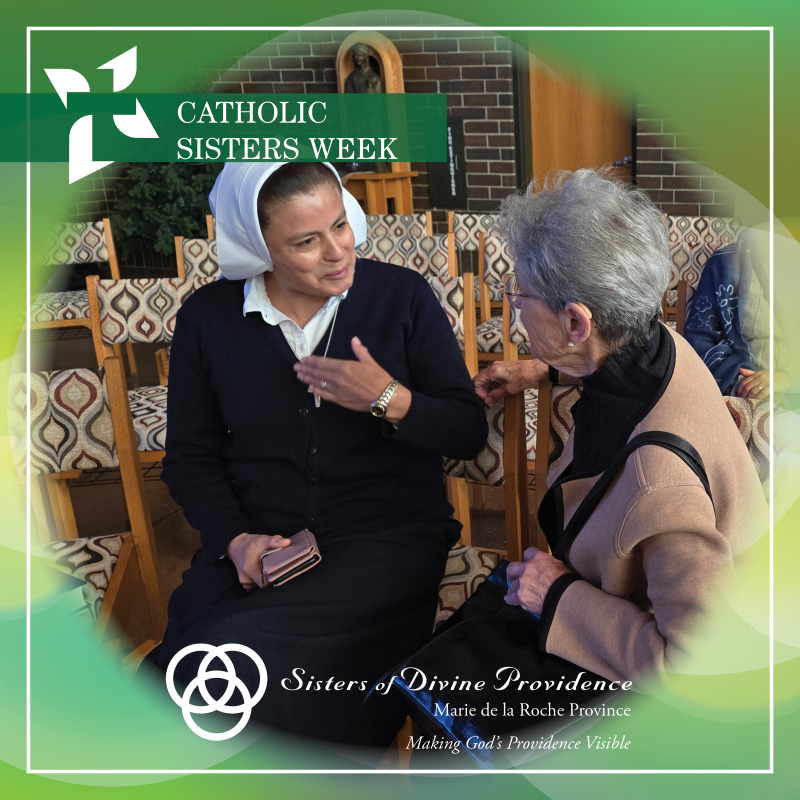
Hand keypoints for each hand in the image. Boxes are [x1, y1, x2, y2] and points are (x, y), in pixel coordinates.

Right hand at [227, 533, 290, 590]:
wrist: (236, 547)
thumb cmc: (251, 543)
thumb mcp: (262, 539)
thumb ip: (274, 541)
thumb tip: (287, 542)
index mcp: (250, 568)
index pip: (267, 582)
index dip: (277, 578)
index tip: (283, 572)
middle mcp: (246, 578)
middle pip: (265, 586)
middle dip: (273, 579)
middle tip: (279, 570)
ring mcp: (244, 582)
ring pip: (260, 587)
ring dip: (267, 581)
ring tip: (272, 571)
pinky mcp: (245, 584)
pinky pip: (256, 587)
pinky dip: (262, 582)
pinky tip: (265, 575)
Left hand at [293, 336, 411, 422]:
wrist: (384, 397)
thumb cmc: (378, 378)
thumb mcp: (369, 361)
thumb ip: (359, 351)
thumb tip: (354, 340)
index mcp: (344, 366)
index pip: (323, 363)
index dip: (312, 361)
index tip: (304, 359)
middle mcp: (338, 378)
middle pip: (317, 373)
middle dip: (306, 369)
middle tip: (296, 367)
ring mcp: (337, 390)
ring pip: (318, 383)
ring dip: (307, 379)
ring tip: (299, 375)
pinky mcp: (340, 400)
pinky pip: (324, 395)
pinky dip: (316, 391)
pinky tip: (310, 388)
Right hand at [473, 360, 548, 406]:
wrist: (535, 369)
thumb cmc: (523, 378)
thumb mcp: (509, 389)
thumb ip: (496, 395)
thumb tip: (487, 401)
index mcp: (493, 371)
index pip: (477, 381)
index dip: (479, 392)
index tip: (486, 399)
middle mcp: (492, 367)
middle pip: (481, 379)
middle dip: (483, 390)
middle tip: (490, 400)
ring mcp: (497, 366)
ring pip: (486, 378)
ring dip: (488, 387)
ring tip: (494, 396)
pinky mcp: (501, 367)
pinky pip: (493, 375)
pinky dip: (493, 383)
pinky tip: (499, 390)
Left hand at [505, 547, 572, 615]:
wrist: (564, 597)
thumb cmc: (566, 581)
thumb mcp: (558, 565)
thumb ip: (547, 564)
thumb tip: (545, 568)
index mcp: (537, 558)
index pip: (527, 553)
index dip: (527, 559)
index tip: (527, 563)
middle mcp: (526, 569)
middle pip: (512, 568)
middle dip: (513, 573)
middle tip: (515, 577)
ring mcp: (522, 583)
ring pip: (512, 585)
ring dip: (514, 588)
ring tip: (515, 591)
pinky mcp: (520, 597)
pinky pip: (511, 598)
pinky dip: (510, 599)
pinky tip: (509, 599)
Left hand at [738, 369, 769, 399]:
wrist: (785, 378)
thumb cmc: (770, 376)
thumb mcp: (761, 373)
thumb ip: (750, 373)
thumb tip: (740, 370)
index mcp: (757, 374)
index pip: (744, 381)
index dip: (739, 389)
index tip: (738, 394)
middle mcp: (760, 377)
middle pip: (748, 387)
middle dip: (743, 395)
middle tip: (741, 400)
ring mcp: (766, 382)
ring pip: (754, 391)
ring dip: (749, 397)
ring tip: (746, 402)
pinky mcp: (771, 387)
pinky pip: (762, 393)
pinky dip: (757, 398)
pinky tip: (755, 401)